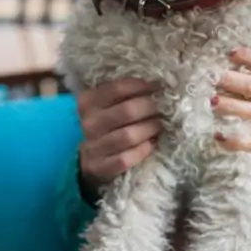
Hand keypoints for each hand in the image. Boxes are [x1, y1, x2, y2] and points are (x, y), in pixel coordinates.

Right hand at [76, 78, 163, 199]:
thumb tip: (158, 83)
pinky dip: (142, 150)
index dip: (143, 86)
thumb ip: (127, 93)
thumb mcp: (109, 105)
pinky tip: (151, 144)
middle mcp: (89, 123)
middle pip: (128, 111)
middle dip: (150, 108)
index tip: (158, 87)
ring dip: (149, 129)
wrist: (90, 159)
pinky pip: (126, 158)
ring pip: (129, 135)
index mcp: (88, 102)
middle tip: (162, 108)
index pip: (118, 88)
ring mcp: (92, 146)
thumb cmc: (109, 125)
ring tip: (158, 125)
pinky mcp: (100, 167)